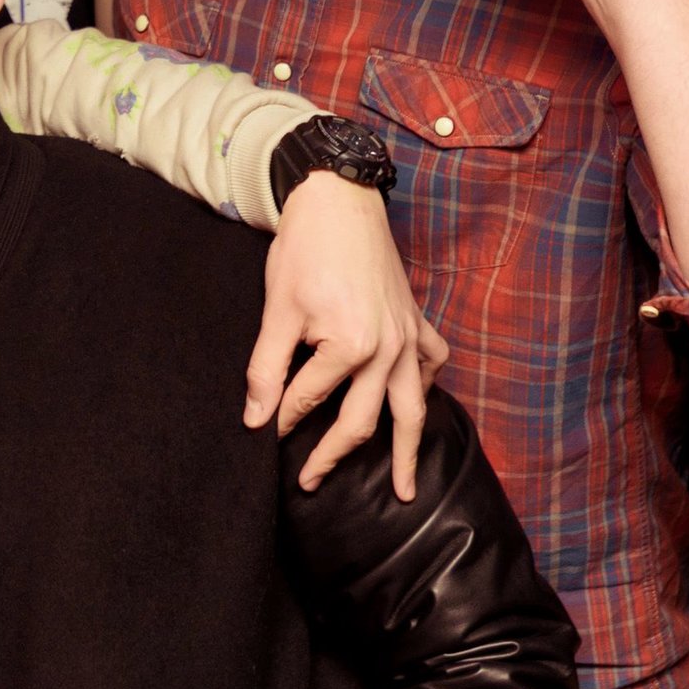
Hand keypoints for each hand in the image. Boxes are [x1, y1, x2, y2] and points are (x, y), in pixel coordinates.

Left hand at [245, 171, 447, 498]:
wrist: (338, 199)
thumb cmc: (303, 251)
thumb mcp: (277, 310)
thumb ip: (266, 370)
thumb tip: (255, 419)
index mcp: (351, 348)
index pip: (308, 400)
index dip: (282, 421)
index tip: (265, 439)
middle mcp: (390, 350)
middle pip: (363, 421)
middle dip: (333, 456)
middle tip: (311, 483)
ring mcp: (410, 337)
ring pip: (413, 407)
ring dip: (409, 450)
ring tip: (408, 490)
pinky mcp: (418, 321)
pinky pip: (432, 364)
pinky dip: (428, 387)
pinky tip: (418, 401)